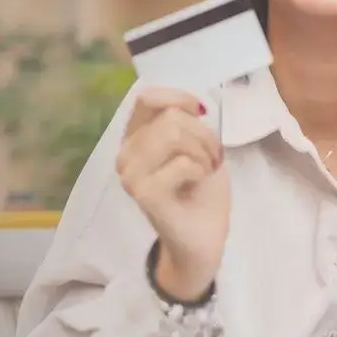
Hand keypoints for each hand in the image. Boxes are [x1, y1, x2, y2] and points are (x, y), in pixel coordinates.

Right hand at [116, 88, 228, 301]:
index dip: (179, 99)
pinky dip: (200, 169)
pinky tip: (197, 184)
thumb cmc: (200, 191)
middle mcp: (126, 154)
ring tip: (204, 171)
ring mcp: (131, 175)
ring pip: (174, 134)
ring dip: (202, 151)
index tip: (199, 114)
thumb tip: (192, 105)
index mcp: (135, 138)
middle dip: (203, 135)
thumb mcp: (197, 145)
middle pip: (170, 118)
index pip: (147, 98)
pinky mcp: (144, 194)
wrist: (202, 238)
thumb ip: (185, 121)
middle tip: (210, 159)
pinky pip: (181, 162)